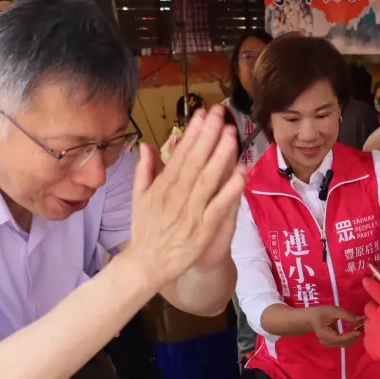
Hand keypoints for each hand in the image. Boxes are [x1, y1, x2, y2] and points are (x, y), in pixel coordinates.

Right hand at [127, 109, 244, 287]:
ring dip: (221, 156)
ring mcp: (191, 212)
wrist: (146, 264)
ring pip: (208, 179)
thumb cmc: (145, 230)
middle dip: (209, 136)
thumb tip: (146, 145)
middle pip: (196, 161)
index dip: (193, 133)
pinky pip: (218, 206)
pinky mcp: (203, 229)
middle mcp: (176, 195)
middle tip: (220, 115)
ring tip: (232, 135)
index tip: (202, 114)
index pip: (180, 154)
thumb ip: (145, 170)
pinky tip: (241, 173)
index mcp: (162, 186)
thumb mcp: (138, 197)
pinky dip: (229, 190)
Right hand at [306, 305, 363, 347]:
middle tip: (363, 326)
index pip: (341, 339)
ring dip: (354, 337)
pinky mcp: (333, 344)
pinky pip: (344, 342)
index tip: (361, 329)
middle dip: (355, 336)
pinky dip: (350, 337)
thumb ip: (346, 315)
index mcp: (326, 336)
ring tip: (359, 327)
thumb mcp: (333, 311)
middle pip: (345, 343)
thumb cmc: (321, 313)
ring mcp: (330, 345)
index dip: (352, 335)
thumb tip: (360, 319)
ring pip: (346, 344)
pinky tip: (354, 330)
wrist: (311, 318)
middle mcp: (328, 343)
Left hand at [361, 279, 379, 373]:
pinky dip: (374, 338)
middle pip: (369, 307)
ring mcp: (372, 332)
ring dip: (374, 323)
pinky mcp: (370, 346)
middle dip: (376, 308)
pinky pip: (368, 338)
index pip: (376, 290)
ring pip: (367, 323)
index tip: (366, 281)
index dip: (370, 284)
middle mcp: (376, 316)